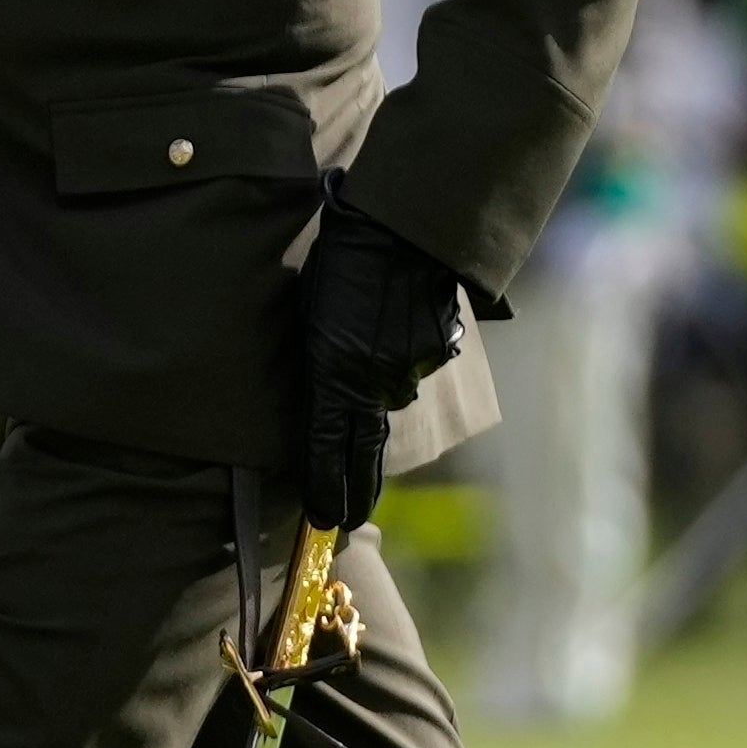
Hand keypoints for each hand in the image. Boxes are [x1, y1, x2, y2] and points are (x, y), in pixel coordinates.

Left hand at [295, 182, 470, 532]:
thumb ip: (318, 363)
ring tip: (365, 353)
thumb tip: (326, 390)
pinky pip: (414, 366)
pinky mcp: (436, 350)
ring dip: (376, 388)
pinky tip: (393, 325)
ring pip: (390, 396)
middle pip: (366, 450)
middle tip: (348, 516)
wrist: (399, 225)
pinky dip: (401, 356)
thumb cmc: (338, 262)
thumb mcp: (310, 315)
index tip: (324, 521)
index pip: (329, 452)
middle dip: (356, 488)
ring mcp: (410, 369)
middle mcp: (376, 384)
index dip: (326, 491)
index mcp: (336, 376)